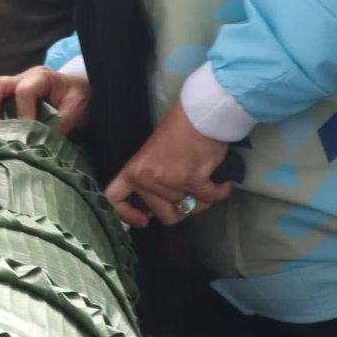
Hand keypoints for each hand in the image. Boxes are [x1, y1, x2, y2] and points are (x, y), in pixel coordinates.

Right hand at [0, 65, 89, 129]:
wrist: (72, 91)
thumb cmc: (74, 95)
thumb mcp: (79, 103)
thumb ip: (67, 117)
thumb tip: (51, 135)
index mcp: (40, 77)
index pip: (25, 90)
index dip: (23, 111)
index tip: (26, 131)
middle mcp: (18, 79)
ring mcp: (6, 86)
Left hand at [105, 103, 232, 228]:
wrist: (199, 116)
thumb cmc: (178, 132)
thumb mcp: (152, 157)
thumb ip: (149, 182)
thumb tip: (152, 212)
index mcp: (134, 171)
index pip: (115, 199)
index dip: (128, 216)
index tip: (144, 220)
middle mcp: (148, 179)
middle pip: (165, 215)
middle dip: (183, 207)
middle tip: (191, 191)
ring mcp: (170, 181)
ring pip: (190, 209)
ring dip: (203, 198)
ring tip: (205, 179)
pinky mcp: (193, 179)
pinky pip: (210, 199)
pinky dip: (220, 192)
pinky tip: (221, 182)